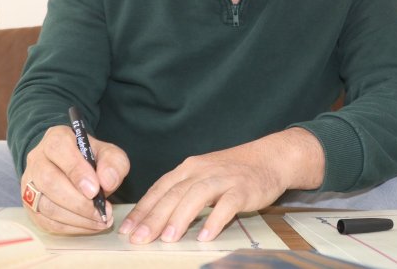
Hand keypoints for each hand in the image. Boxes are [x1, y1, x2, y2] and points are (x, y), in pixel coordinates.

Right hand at [21, 125, 129, 234]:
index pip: (58, 149)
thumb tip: (107, 182)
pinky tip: (90, 225)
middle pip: (48, 180)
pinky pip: (47, 221)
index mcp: (56, 138)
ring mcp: (30, 184)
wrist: (77, 169)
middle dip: (78, 201)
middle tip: (102, 211)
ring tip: (101, 220)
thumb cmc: (92, 160)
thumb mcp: (109, 154)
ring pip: (46, 205)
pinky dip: (71, 227)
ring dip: (76, 218)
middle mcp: (37, 159)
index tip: (95, 190)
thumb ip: (113, 163)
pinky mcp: (31, 206)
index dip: (76, 170)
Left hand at [118, 127, 323, 243]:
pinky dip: (215, 219)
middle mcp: (201, 170)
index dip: (142, 209)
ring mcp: (222, 178)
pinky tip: (205, 236)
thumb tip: (155, 217)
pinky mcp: (242, 189)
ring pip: (196, 196)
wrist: (268, 158)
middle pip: (173, 194)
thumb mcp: (202, 175)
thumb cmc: (232, 171)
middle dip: (154, 218)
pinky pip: (227, 205)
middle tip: (139, 239)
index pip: (159, 189)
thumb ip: (182, 191)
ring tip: (167, 239)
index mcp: (188, 168)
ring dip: (180, 218)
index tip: (127, 229)